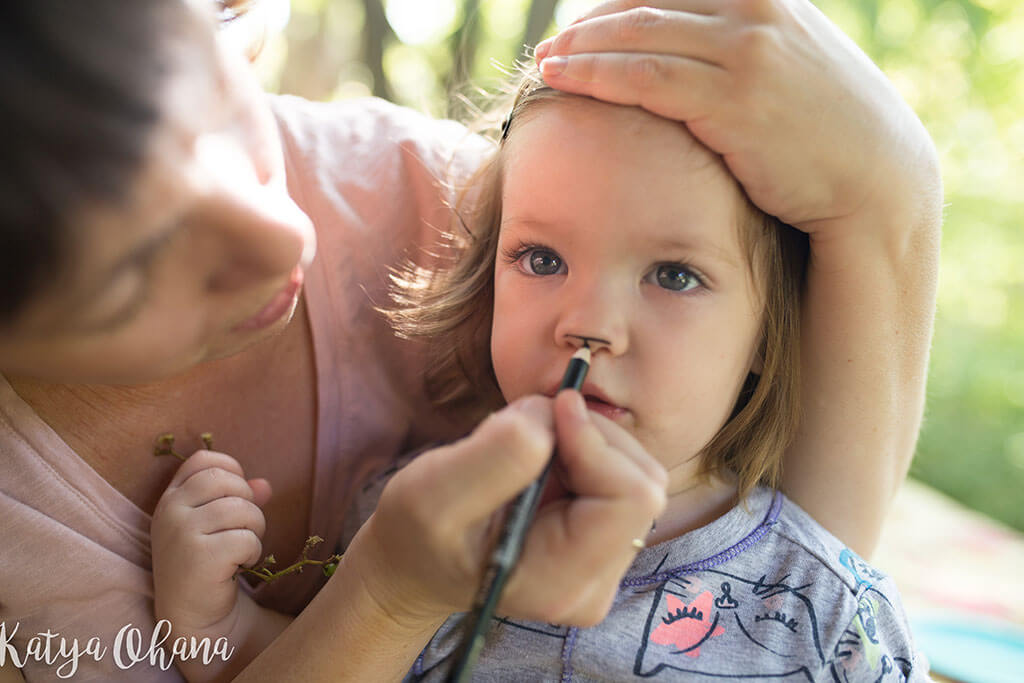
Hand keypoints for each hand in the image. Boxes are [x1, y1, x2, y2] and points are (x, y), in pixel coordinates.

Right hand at [151, 450, 271, 641]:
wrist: (190, 614)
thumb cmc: (206, 562)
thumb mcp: (215, 525)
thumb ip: (238, 499)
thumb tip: (265, 485)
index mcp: (171, 498)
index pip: (202, 460)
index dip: (230, 469)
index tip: (238, 495)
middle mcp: (170, 511)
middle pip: (226, 480)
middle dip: (248, 501)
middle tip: (244, 527)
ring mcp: (181, 533)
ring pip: (241, 509)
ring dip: (255, 529)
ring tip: (243, 549)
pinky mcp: (199, 556)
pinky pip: (246, 538)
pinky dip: (253, 552)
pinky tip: (240, 565)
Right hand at [346, 393, 666, 628]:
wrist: (415, 562)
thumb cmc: (417, 533)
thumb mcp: (434, 491)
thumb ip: (499, 455)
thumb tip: (554, 417)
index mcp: (562, 581)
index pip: (631, 498)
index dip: (596, 442)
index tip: (550, 413)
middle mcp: (596, 582)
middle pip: (640, 480)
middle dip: (589, 435)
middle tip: (525, 428)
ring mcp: (604, 564)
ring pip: (634, 472)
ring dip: (583, 439)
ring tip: (522, 448)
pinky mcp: (603, 540)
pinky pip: (618, 475)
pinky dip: (581, 450)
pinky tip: (537, 464)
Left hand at [535, 0, 940, 234]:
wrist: (877, 180)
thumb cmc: (828, 133)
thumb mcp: (791, 66)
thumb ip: (743, 46)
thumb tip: (695, 52)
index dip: (617, 3)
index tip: (582, 26)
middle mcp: (755, 8)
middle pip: (646, 1)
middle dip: (591, 23)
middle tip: (553, 45)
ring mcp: (747, 48)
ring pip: (639, 35)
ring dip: (582, 47)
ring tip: (546, 62)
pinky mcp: (734, 96)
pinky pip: (646, 77)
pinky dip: (597, 74)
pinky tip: (562, 79)